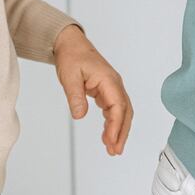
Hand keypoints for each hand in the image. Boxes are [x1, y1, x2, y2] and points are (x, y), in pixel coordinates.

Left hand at [53, 25, 132, 154]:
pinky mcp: (106, 91)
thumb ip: (75, 97)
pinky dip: (112, 123)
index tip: (112, 141)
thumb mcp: (69, 77)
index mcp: (109, 80)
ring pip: (122, 112)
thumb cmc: (72, 56)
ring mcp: (111, 88)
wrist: (70, 44)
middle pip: (125, 112)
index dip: (116, 126)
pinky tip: (108, 134)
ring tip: (112, 148)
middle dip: (122, 133)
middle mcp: (114, 84)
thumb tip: (79, 115)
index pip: (118, 106)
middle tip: (116, 151)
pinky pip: (114, 109)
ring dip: (119, 130)